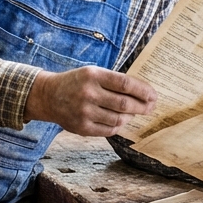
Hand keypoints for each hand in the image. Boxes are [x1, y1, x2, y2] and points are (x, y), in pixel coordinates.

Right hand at [24, 66, 156, 136]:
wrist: (48, 96)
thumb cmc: (76, 82)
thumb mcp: (92, 72)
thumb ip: (114, 81)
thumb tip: (143, 93)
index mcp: (93, 75)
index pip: (125, 84)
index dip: (143, 91)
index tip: (153, 95)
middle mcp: (88, 93)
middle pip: (125, 104)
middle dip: (143, 106)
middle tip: (150, 107)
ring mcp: (84, 112)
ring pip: (119, 119)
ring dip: (130, 117)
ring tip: (133, 113)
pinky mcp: (82, 127)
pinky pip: (109, 130)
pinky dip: (119, 125)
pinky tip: (120, 121)